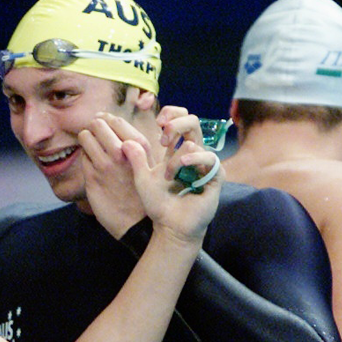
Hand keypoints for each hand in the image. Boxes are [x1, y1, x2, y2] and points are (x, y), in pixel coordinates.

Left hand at [77, 115, 146, 238]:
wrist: (138, 222)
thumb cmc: (143, 190)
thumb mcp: (147, 162)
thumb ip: (132, 142)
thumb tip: (107, 120)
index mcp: (139, 146)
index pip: (114, 120)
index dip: (105, 120)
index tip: (104, 124)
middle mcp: (121, 152)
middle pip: (96, 124)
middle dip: (94, 127)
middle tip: (96, 136)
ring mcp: (104, 165)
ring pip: (85, 137)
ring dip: (87, 141)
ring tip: (93, 150)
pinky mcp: (91, 177)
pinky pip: (83, 157)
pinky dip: (86, 158)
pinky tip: (94, 166)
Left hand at [107, 111, 220, 242]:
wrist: (171, 226)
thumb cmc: (159, 204)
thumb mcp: (142, 178)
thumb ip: (136, 159)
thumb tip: (125, 141)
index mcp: (176, 151)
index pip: (181, 121)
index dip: (172, 115)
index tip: (159, 122)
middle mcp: (193, 154)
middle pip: (193, 121)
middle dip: (176, 123)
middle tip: (163, 138)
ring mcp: (205, 164)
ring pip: (194, 141)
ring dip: (175, 158)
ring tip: (168, 175)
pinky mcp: (215, 175)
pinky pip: (209, 157)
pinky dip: (194, 158)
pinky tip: (183, 166)